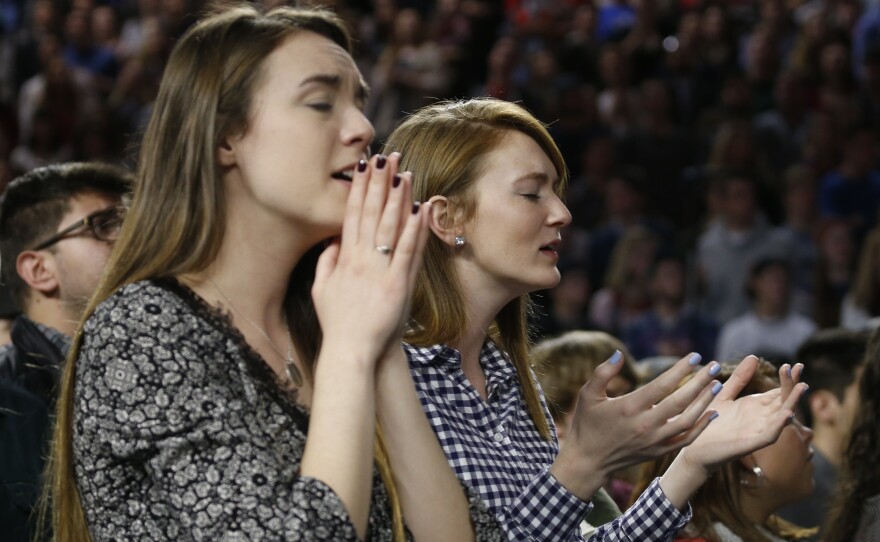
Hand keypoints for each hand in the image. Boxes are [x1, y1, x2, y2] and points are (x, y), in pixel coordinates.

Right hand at [312, 153, 429, 365]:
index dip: (359, 189)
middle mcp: (360, 259)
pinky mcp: (397, 284)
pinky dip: (413, 228)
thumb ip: (326, 263)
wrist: (350, 351)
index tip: (364, 166)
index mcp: (343, 258)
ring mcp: (379, 270)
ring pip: (389, 226)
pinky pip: (406, 251)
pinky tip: (419, 208)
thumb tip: (333, 241)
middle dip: (379, 183)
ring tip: (404, 172)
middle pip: (370, 213)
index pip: (351, 214)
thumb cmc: (338, 323)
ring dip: (397, 197)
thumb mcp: (321, 290)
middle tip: (386, 156)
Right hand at [552, 352, 719, 499]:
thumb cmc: (587, 424)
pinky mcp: (659, 452)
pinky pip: (686, 440)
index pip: (662, 385)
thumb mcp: (587, 395)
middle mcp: (645, 425)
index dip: (680, 369)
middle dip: (701, 382)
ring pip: (688, 420)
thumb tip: (618, 354)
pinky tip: (712, 413)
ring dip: (705, 402)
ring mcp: (654, 441)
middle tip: (715, 366)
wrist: (588, 461)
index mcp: (629, 407)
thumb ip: (602, 373)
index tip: (695, 356)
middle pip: (680, 401)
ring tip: (717, 385)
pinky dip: (702, 427)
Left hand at [678, 357, 806, 473]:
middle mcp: (760, 418)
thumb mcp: (724, 394)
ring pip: (781, 417)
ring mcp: (757, 431)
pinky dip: (779, 426)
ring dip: (791, 403)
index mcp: (755, 406)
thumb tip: (754, 356)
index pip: (778, 391)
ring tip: (801, 387)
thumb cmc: (709, 421)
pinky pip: (769, 435)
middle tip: (798, 368)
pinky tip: (787, 414)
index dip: (788, 379)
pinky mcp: (750, 444)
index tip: (795, 364)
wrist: (693, 447)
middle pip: (782, 401)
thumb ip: (739, 378)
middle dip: (791, 386)